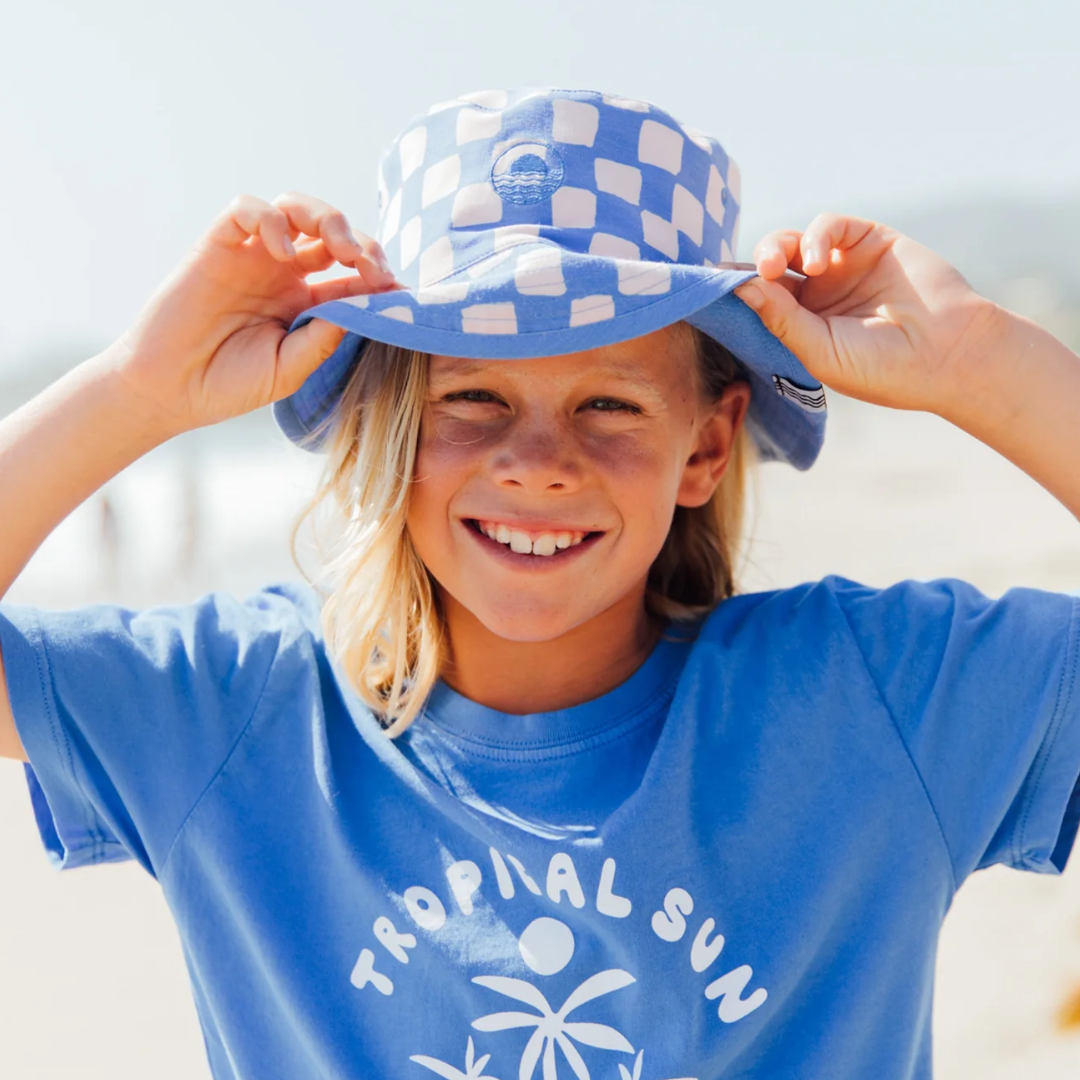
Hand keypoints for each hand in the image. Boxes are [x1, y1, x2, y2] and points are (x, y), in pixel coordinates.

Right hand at [106, 192, 396, 435]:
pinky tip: (284, 253)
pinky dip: (270, 220)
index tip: (400, 291)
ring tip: (340, 250)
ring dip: (325, 219)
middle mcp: (283, 272)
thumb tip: (362, 309)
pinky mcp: (216, 245)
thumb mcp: (288, 369)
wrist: (169, 391)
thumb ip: (322, 340)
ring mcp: (251, 256)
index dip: (378, 277)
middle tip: (369, 266)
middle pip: (331, 232)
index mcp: (306, 302)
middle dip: (360, 241)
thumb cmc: (228, 385)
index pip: (352, 276)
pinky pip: (245, 210)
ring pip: (294, 208)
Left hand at [734, 213, 1007, 413]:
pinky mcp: (868, 240)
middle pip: (766, 268)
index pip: (755, 301)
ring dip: (776, 247)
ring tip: (778, 265)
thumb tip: (738, 287)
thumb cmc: (882, 368)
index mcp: (798, 325)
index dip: (730, 291)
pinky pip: (830, 226)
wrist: (948, 353)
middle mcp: (815, 294)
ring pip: (792, 241)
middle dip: (750, 266)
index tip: (702, 287)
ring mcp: (840, 266)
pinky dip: (817, 236)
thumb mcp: (819, 350)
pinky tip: (819, 260)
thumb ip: (779, 319)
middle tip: (752, 275)